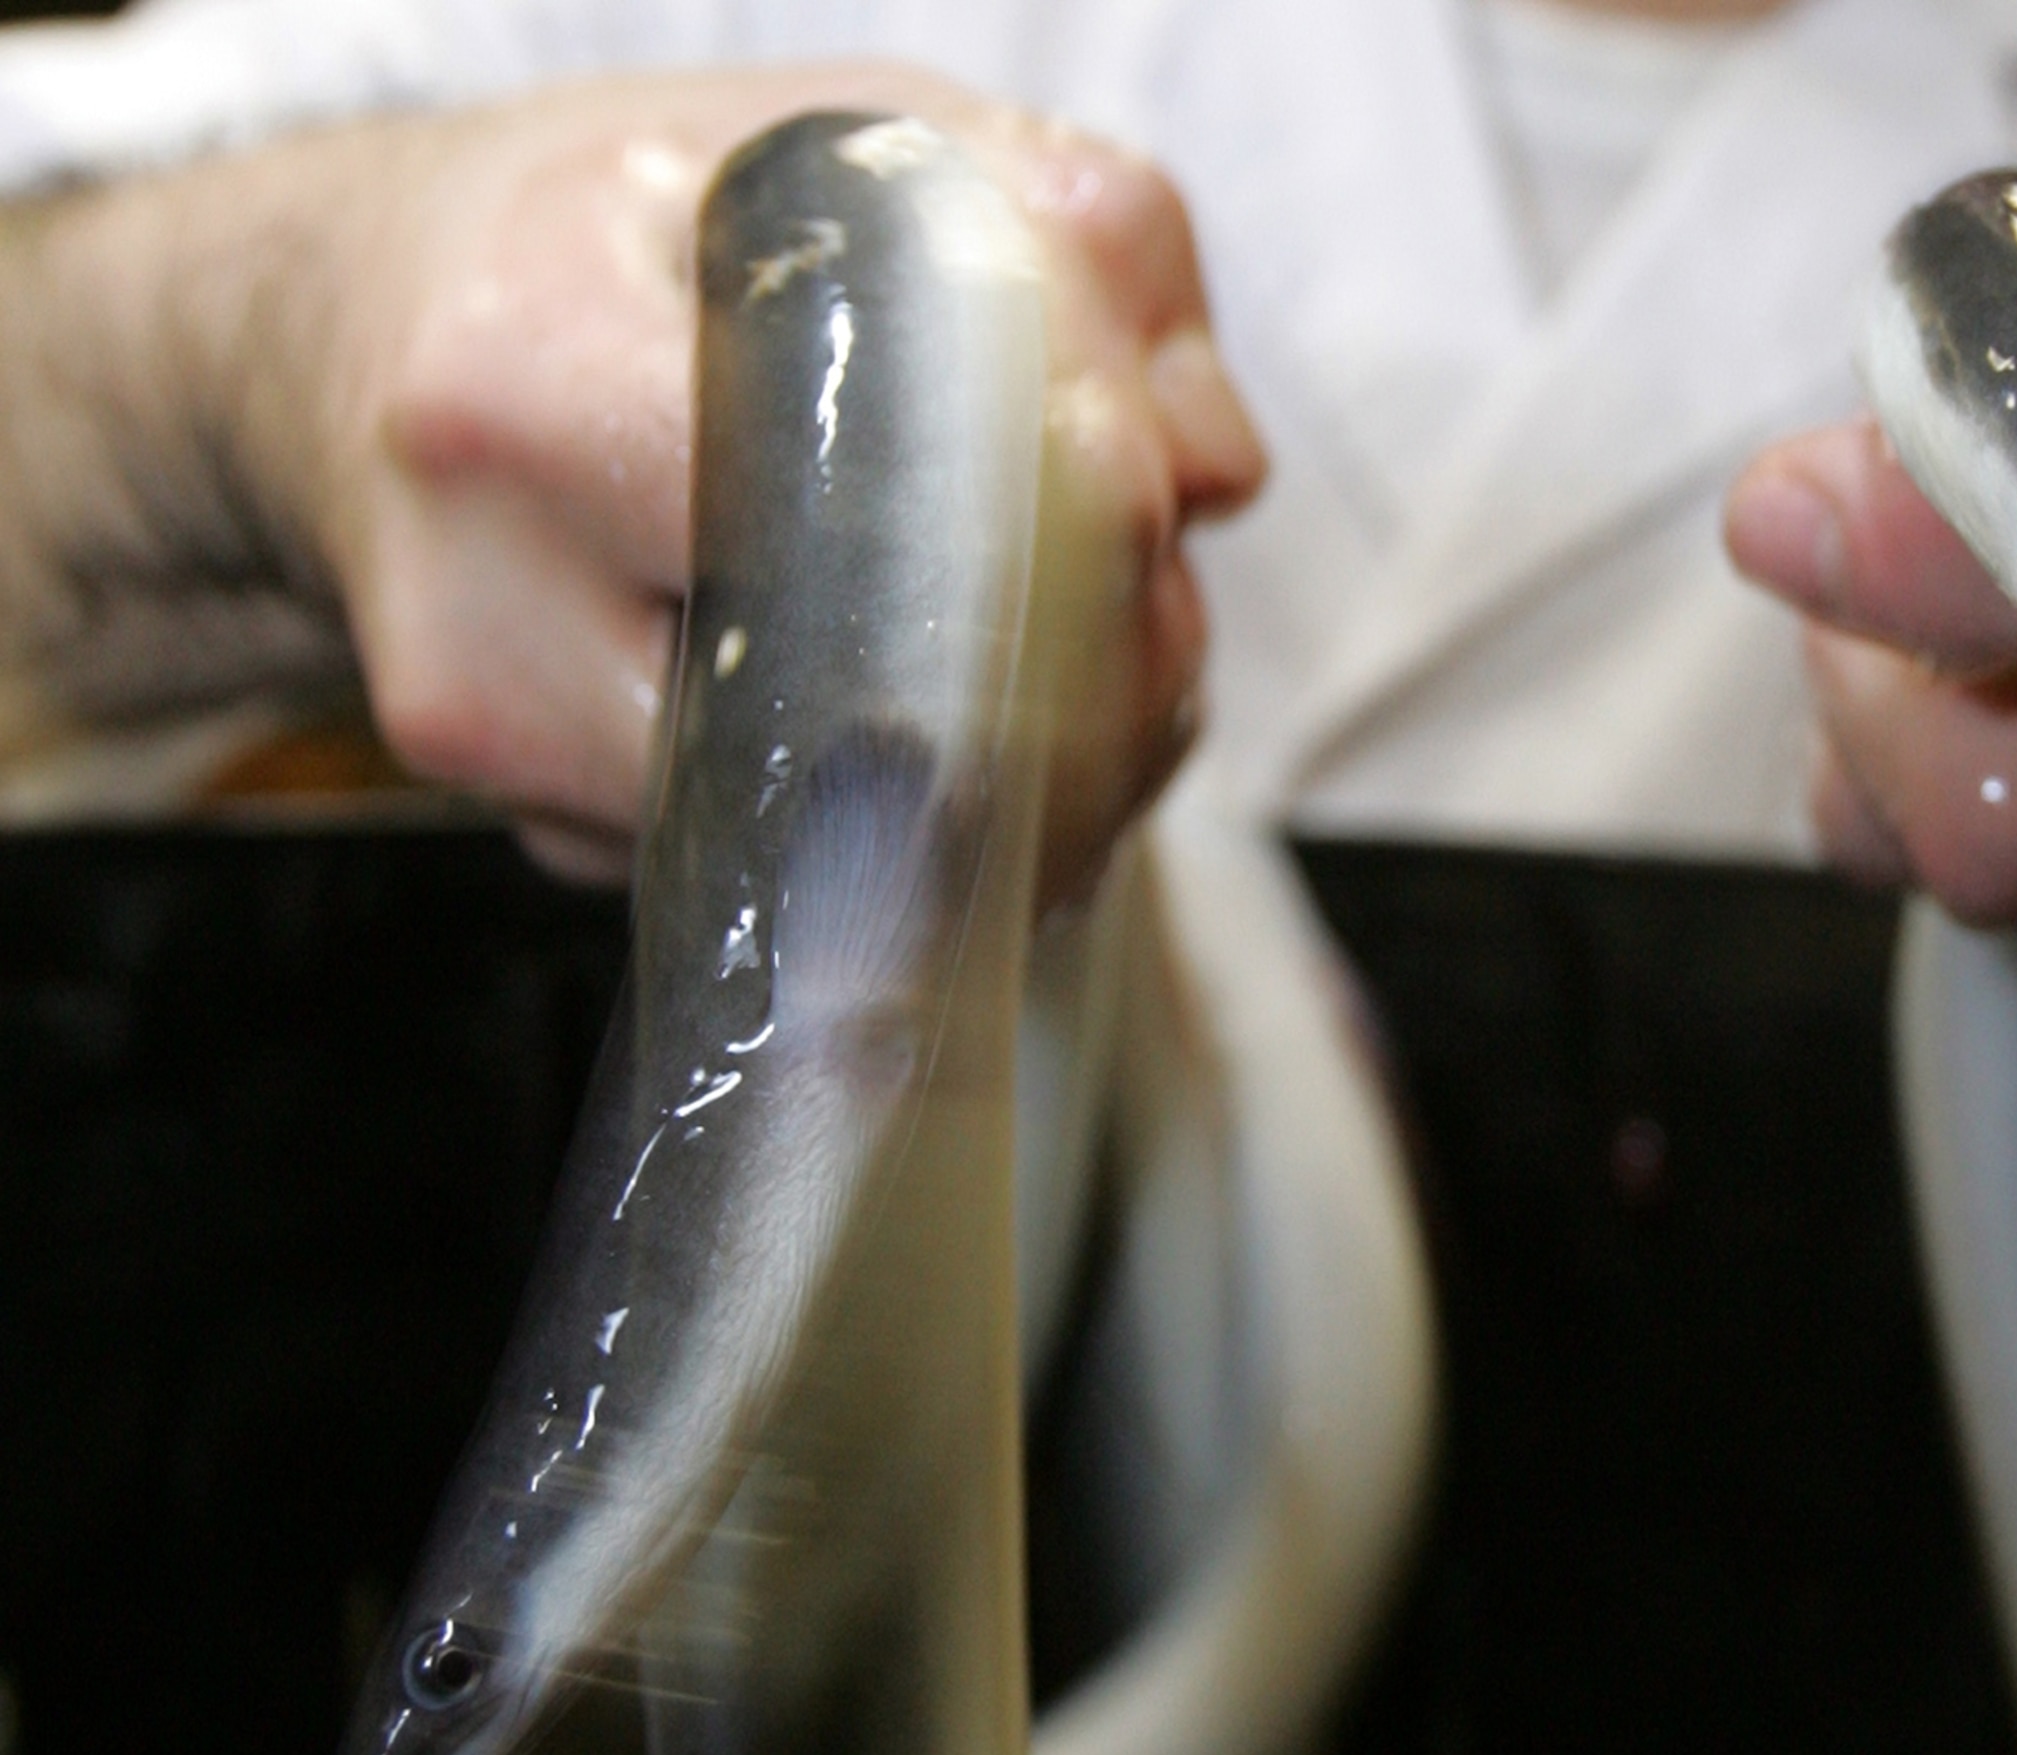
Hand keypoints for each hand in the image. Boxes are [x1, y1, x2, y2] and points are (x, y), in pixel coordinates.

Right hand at [0, 68, 1263, 894]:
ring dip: (1037, 792)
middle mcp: (489, 592)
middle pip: (885, 739)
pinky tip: (941, 735)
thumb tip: (1202, 468)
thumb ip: (1060, 255)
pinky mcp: (540, 839)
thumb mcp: (832, 149)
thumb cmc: (604, 238)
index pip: (855, 526)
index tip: (1145, 528)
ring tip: (1070, 680)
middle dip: (1089, 707)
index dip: (1056, 557)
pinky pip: (803, 876)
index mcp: (540, 367)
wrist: (347, 352)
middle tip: (1155, 633)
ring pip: (867, 855)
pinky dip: (921, 831)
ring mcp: (506, 749)